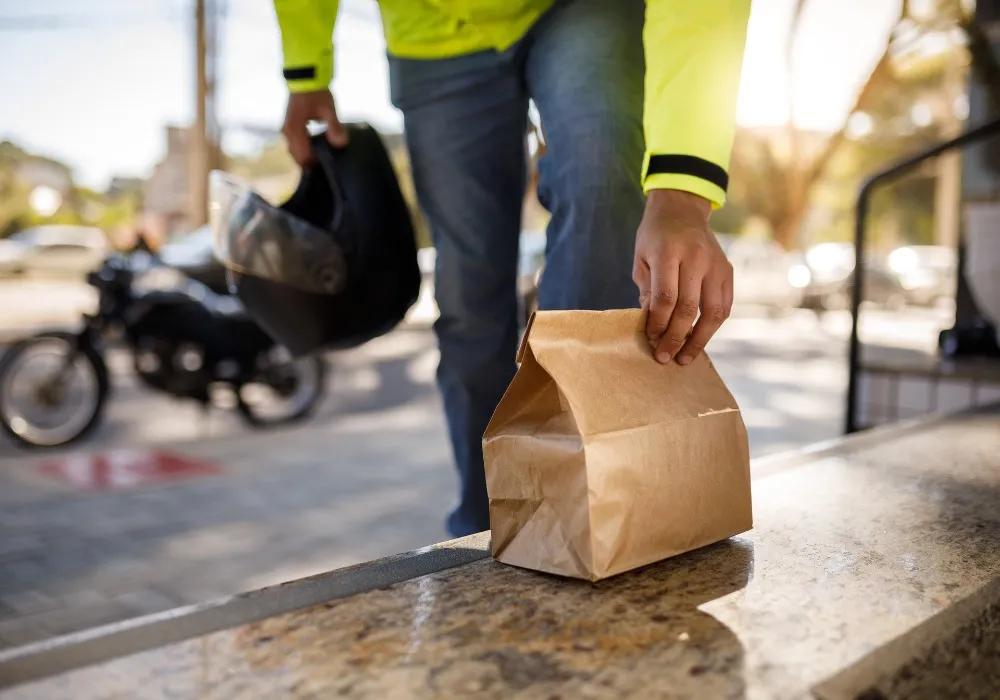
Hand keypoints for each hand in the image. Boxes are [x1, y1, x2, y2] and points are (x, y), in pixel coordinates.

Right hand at [281, 89, 348, 166]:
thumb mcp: (329, 110)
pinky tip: (315, 147)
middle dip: (310, 161)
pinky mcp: (287, 126)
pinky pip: (293, 144)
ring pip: (294, 151)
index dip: (316, 162)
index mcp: (295, 129)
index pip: (303, 157)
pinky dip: (303, 148)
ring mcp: (285, 129)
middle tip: (326, 159)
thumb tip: (341, 145)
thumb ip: (335, 128)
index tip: (328, 159)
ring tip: (321, 154)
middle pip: (297, 157)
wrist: (305, 78)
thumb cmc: (317, 93)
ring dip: (306, 155)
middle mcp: (286, 131)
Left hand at [633, 189, 732, 365]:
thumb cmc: (655, 237)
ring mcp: (716, 265)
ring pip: (713, 312)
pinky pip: (724, 306)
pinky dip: (713, 326)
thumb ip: (648, 292)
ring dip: (699, 340)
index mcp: (668, 253)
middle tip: (664, 357)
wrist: (682, 209)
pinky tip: (700, 339)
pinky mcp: (728, 271)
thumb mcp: (641, 260)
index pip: (666, 298)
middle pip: (689, 309)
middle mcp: (696, 258)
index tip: (651, 340)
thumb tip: (654, 327)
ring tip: (685, 358)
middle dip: (676, 338)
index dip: (658, 324)